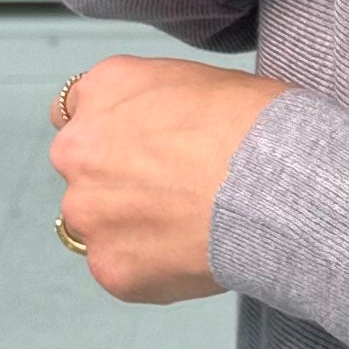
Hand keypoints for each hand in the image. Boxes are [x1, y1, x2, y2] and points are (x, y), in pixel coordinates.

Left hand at [49, 56, 291, 299]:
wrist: (275, 183)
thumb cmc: (256, 126)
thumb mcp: (196, 79)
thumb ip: (154, 105)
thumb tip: (159, 130)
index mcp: (103, 91)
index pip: (72, 113)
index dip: (108, 134)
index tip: (135, 149)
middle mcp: (77, 149)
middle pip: (83, 172)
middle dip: (116, 182)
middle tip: (172, 192)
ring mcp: (88, 212)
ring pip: (97, 224)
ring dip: (130, 227)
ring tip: (188, 228)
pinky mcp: (109, 266)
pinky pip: (121, 268)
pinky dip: (151, 267)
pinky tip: (192, 255)